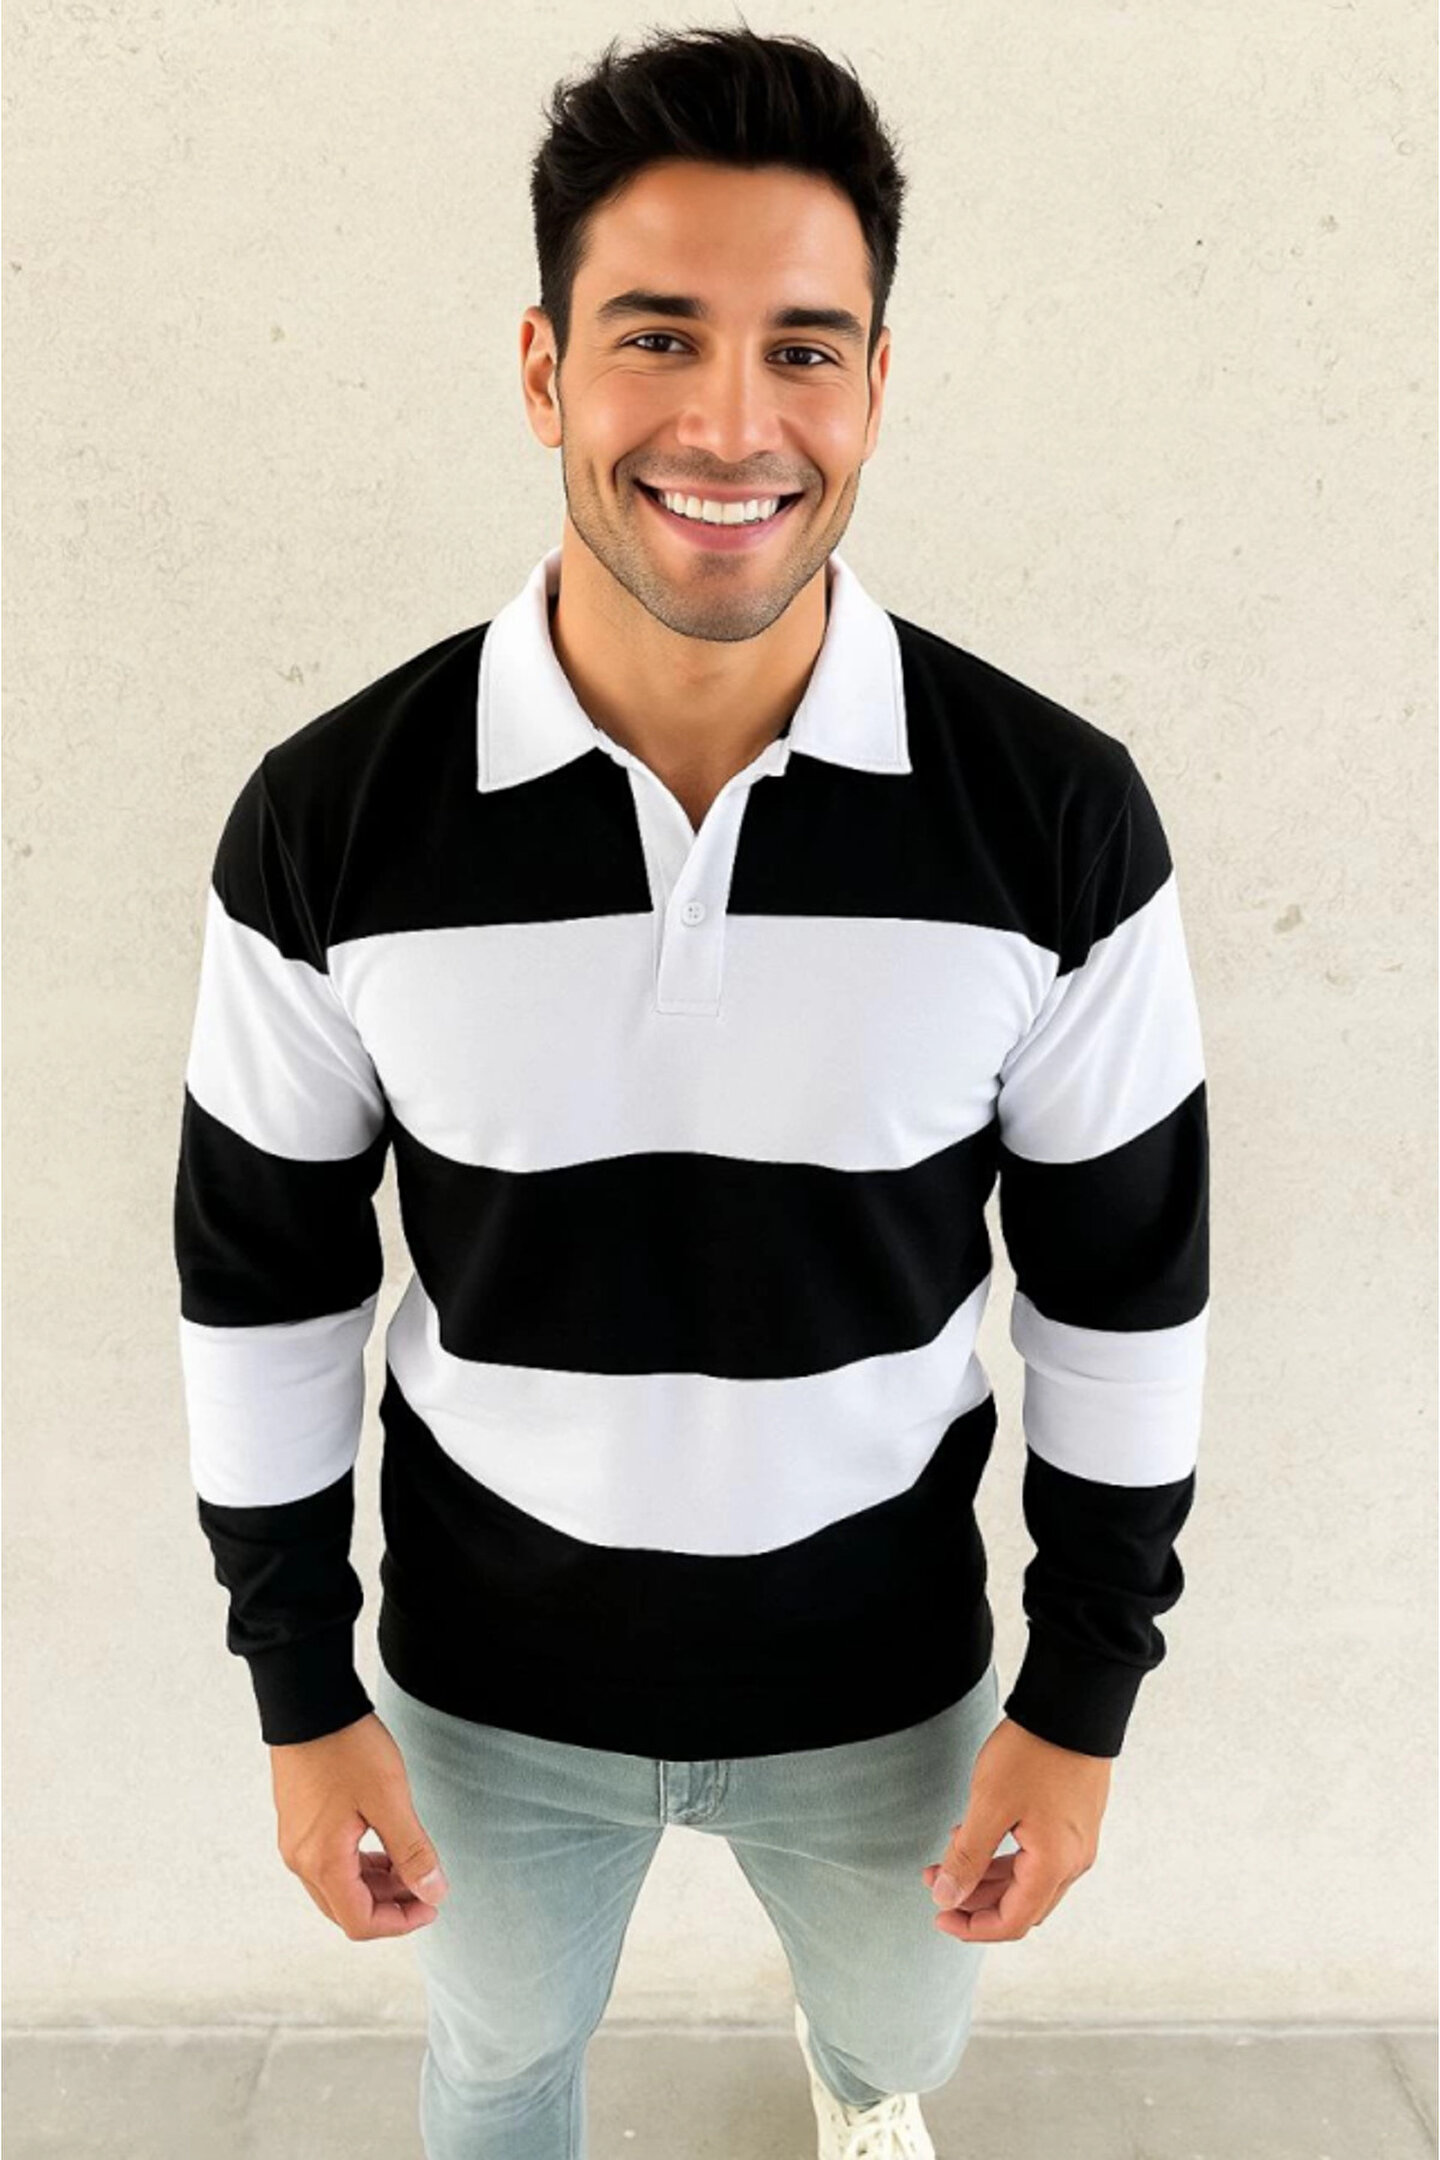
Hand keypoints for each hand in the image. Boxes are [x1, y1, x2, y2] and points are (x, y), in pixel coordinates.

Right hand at [270, 1711, 450, 1939]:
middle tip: (426, 1887)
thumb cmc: (347, 1747)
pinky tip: (385, 1848)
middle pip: (346, 1909)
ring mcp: (295, 1840)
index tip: (432, 1905)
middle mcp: (301, 1859)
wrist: (307, 1702)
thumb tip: (433, 1893)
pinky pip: (328, 1862)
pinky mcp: (297, 1821)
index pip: (360, 1922)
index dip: (400, 1923)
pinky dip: (359, 1866)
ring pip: (337, 1886)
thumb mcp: (389, 1798)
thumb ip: (412, 1850)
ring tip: (411, 1866)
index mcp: (321, 1862)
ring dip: (375, 1886)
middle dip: (390, 1906)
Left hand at [920, 1715, 1111, 1941]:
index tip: (939, 1916)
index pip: (1012, 1921)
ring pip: (1028, 1881)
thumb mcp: (989, 1804)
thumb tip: (946, 1897)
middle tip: (936, 1881)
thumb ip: (967, 1857)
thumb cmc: (1033, 1752)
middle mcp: (1073, 1861)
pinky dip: (1005, 1858)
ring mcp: (1077, 1842)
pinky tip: (976, 1837)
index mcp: (1054, 1865)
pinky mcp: (1074, 1822)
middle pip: (1021, 1905)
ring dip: (987, 1877)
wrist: (1072, 1706)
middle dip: (975, 1900)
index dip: (972, 1927)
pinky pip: (1037, 1857)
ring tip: (947, 1857)